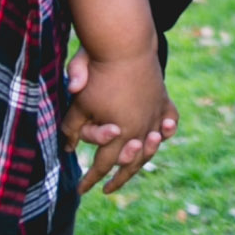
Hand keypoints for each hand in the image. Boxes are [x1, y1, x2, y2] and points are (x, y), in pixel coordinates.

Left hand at [63, 46, 177, 194]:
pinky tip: (160, 137)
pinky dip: (166, 131)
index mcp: (119, 133)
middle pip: (130, 163)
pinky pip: (169, 122)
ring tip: (133, 168)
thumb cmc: (98, 73)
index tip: (82, 191)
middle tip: (108, 189)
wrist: (125, 43)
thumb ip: (71, 127)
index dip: (91, 179)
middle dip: (118, 179)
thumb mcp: (79, 102)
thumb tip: (65, 148)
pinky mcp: (163, 100)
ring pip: (150, 147)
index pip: (103, 165)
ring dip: (141, 160)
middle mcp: (141, 129)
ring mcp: (155, 115)